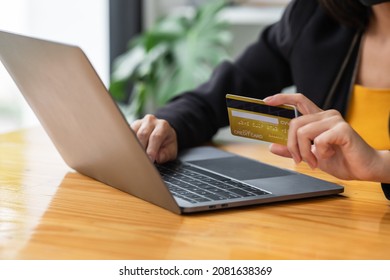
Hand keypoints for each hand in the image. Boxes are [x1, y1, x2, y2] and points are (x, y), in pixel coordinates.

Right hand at [131, 114, 177, 163]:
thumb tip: (157, 157)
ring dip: (133, 146)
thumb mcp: (171, 151)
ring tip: (135, 157)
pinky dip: (128, 144)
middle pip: (142, 134)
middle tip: (141, 161)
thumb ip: (166, 154)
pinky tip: (130, 152)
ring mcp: (139, 122)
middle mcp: (151, 121)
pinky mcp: (131, 126)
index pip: (156, 137)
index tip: (149, 160)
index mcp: (163, 126)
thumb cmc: (166, 144)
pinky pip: (127, 135)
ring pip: (132, 134)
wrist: (162, 134)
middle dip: (141, 149)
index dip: (151, 150)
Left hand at [264, 93, 389, 181]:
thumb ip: (293, 150)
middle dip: (291, 145)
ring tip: (315, 161)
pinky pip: (318, 141)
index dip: (282, 98)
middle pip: (294, 123)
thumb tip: (272, 146)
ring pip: (303, 132)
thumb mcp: (311, 156)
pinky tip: (331, 155)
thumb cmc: (341, 160)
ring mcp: (335, 120)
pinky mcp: (342, 129)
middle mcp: (326, 115)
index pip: (299, 100)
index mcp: (318, 119)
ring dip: (304, 152)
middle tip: (299, 160)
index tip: (267, 101)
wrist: (364, 170)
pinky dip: (320, 153)